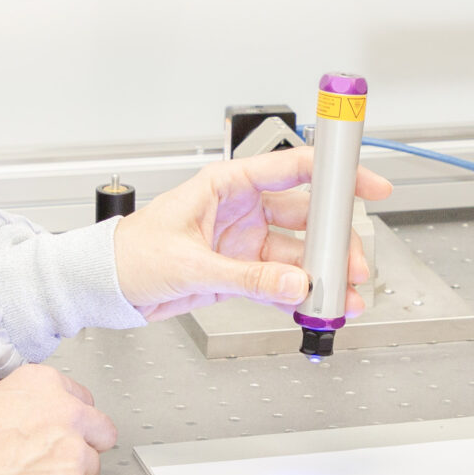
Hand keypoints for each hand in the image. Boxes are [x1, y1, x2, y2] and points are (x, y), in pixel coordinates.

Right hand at [0, 365, 117, 474]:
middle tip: (50, 459)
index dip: (68, 422)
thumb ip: (27, 406)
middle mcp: (65, 412)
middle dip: (82, 446)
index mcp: (44, 383)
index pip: (83, 401)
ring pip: (89, 468)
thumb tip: (37, 422)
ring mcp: (71, 451)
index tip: (54, 432)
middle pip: (101, 432)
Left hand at [112, 148, 394, 321]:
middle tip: (353, 265)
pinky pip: (281, 281)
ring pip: (298, 254)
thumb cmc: (128, 254)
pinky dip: (300, 295)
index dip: (336, 173)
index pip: (293, 168)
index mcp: (227, 185)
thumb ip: (247, 275)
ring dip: (322, 275)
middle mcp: (241, 209)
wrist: (104, 288)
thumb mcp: (190, 263)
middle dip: (335, 241)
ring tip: (342, 296)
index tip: (369, 183)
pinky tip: (317, 306)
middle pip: (306, 217)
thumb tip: (294, 282)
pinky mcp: (241, 272)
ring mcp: (243, 241)